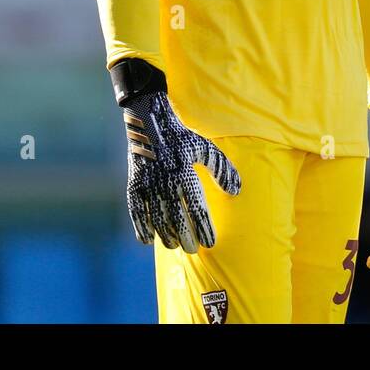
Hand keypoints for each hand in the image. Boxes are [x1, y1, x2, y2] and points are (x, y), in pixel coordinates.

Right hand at [114, 60, 240, 251]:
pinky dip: (141, 228)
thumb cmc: (181, 137)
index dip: (204, 228)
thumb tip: (235, 191)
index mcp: (185, 173)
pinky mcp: (134, 184)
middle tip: (193, 248)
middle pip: (177, 220)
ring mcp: (148, 184)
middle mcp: (166, 181)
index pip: (197, 209)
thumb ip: (222, 169)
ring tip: (175, 245)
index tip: (210, 242)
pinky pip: (136, 212)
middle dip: (186, 238)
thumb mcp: (205, 148)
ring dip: (166, 236)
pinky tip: (148, 240)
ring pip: (157, 220)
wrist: (150, 121)